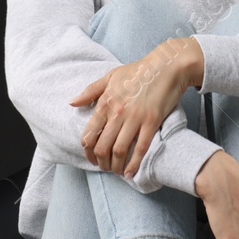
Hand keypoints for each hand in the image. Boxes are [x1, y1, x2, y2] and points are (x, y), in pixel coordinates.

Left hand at [69, 38, 194, 178]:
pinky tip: (131, 173)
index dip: (88, 152)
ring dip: (115, 166)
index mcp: (105, 102)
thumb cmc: (139, 71)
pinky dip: (134, 164)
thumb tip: (71, 103)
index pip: (89, 134)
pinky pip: (140, 148)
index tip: (91, 158)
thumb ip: (90, 91)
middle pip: (102, 147)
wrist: (167, 66)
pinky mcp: (152, 122)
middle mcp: (117, 112)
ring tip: (116, 171)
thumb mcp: (110, 76)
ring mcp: (135, 118)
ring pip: (119, 151)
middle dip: (100, 163)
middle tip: (104, 167)